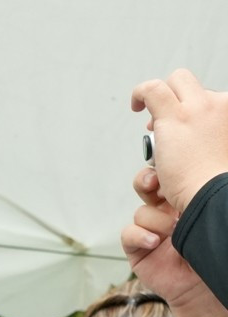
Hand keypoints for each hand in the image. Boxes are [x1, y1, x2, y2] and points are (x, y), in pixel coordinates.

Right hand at [126, 166, 227, 316]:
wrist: (207, 288)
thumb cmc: (215, 249)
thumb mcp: (208, 211)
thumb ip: (198, 193)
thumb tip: (189, 171)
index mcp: (189, 199)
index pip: (169, 176)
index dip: (163, 168)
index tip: (165, 167)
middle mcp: (170, 212)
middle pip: (147, 186)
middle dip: (147, 182)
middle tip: (154, 184)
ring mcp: (153, 230)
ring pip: (141, 212)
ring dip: (156, 220)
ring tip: (174, 230)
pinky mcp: (139, 250)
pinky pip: (128, 233)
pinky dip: (140, 236)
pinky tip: (156, 242)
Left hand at [132, 70, 227, 212]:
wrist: (213, 196)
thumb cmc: (216, 184)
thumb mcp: (222, 151)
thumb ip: (213, 136)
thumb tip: (194, 133)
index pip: (211, 100)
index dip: (194, 110)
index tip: (184, 127)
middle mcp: (221, 105)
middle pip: (195, 89)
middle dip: (179, 101)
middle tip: (164, 125)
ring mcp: (199, 108)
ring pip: (177, 82)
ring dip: (163, 99)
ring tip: (155, 126)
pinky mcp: (175, 116)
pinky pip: (153, 89)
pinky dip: (141, 92)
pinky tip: (135, 104)